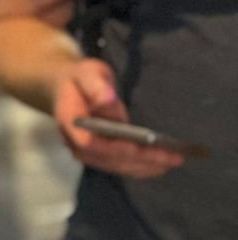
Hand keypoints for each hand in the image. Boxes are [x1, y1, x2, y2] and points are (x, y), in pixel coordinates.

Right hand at [54, 59, 184, 178]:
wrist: (67, 87)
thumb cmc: (79, 78)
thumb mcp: (87, 73)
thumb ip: (96, 85)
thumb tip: (109, 100)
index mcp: (70, 122)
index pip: (88, 143)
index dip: (113, 148)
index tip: (138, 146)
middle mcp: (75, 142)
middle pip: (107, 159)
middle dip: (141, 160)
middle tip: (172, 157)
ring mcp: (86, 151)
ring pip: (115, 166)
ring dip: (144, 167)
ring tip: (172, 161)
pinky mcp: (97, 154)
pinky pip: (119, 165)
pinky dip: (140, 167)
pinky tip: (160, 165)